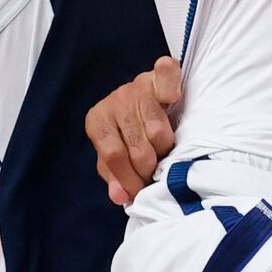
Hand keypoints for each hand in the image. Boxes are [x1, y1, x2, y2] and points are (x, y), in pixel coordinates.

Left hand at [84, 55, 182, 205]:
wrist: (140, 98)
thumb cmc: (125, 133)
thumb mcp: (114, 155)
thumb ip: (114, 175)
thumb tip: (120, 196)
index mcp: (98, 120)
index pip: (113, 155)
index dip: (128, 178)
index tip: (139, 191)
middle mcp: (116, 100)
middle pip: (138, 147)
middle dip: (149, 168)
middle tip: (154, 173)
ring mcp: (137, 86)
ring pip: (158, 129)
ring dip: (165, 147)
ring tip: (163, 151)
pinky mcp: (158, 75)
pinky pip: (167, 77)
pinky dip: (172, 88)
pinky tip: (173, 100)